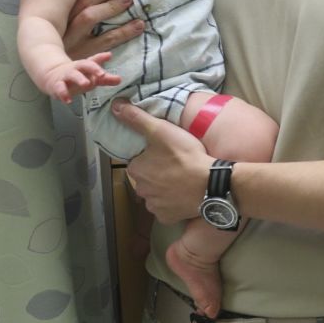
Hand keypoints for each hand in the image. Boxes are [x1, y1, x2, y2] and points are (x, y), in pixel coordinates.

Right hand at [42, 53, 120, 102]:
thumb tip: (120, 79)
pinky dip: (63, 94)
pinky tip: (68, 100)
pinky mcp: (57, 85)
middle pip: (84, 65)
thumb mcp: (90, 76)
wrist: (52, 75)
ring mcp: (66, 76)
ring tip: (86, 84)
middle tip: (102, 74)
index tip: (109, 58)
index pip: (93, 62)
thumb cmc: (77, 76)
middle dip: (93, 69)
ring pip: (72, 76)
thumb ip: (105, 78)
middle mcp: (76, 69)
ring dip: (79, 79)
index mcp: (84, 66)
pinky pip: (60, 88)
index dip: (101, 60)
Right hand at [63, 0, 143, 59]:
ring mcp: (73, 38)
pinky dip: (122, 33)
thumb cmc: (66, 40)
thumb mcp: (69, 20)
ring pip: (91, 17)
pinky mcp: (84, 54)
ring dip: (112, 5)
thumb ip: (84, 0)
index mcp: (61, 11)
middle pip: (86, 0)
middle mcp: (64, 22)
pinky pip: (104, 41)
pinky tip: (139, 25)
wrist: (54, 72)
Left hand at [113, 99, 209, 222]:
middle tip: (177, 165)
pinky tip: (185, 195)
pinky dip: (173, 204)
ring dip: (165, 189)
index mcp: (136, 169)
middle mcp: (140, 190)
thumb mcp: (161, 131)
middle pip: (147, 179)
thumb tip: (115, 105)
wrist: (209, 184)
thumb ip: (137, 119)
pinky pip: (167, 209)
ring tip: (183, 179)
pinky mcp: (167, 217)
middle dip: (157, 173)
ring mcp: (154, 206)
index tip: (167, 153)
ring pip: (156, 195)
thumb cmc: (184, 156)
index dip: (152, 156)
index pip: (139, 161)